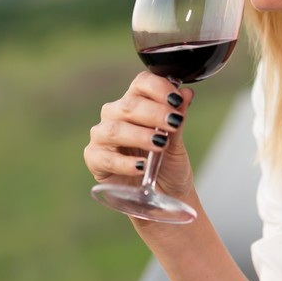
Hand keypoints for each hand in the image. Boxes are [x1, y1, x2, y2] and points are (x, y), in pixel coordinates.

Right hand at [84, 72, 194, 199]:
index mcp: (136, 102)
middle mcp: (115, 115)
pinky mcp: (94, 159)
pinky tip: (141, 166)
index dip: (158, 88)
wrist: (163, 196)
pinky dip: (125, 162)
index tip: (177, 100)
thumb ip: (178, 118)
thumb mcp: (177, 142)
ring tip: (160, 144)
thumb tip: (187, 93)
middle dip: (153, 113)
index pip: (142, 84)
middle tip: (173, 123)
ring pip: (114, 129)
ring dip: (139, 135)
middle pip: (128, 105)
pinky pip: (106, 158)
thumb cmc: (167, 164)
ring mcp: (102, 136)